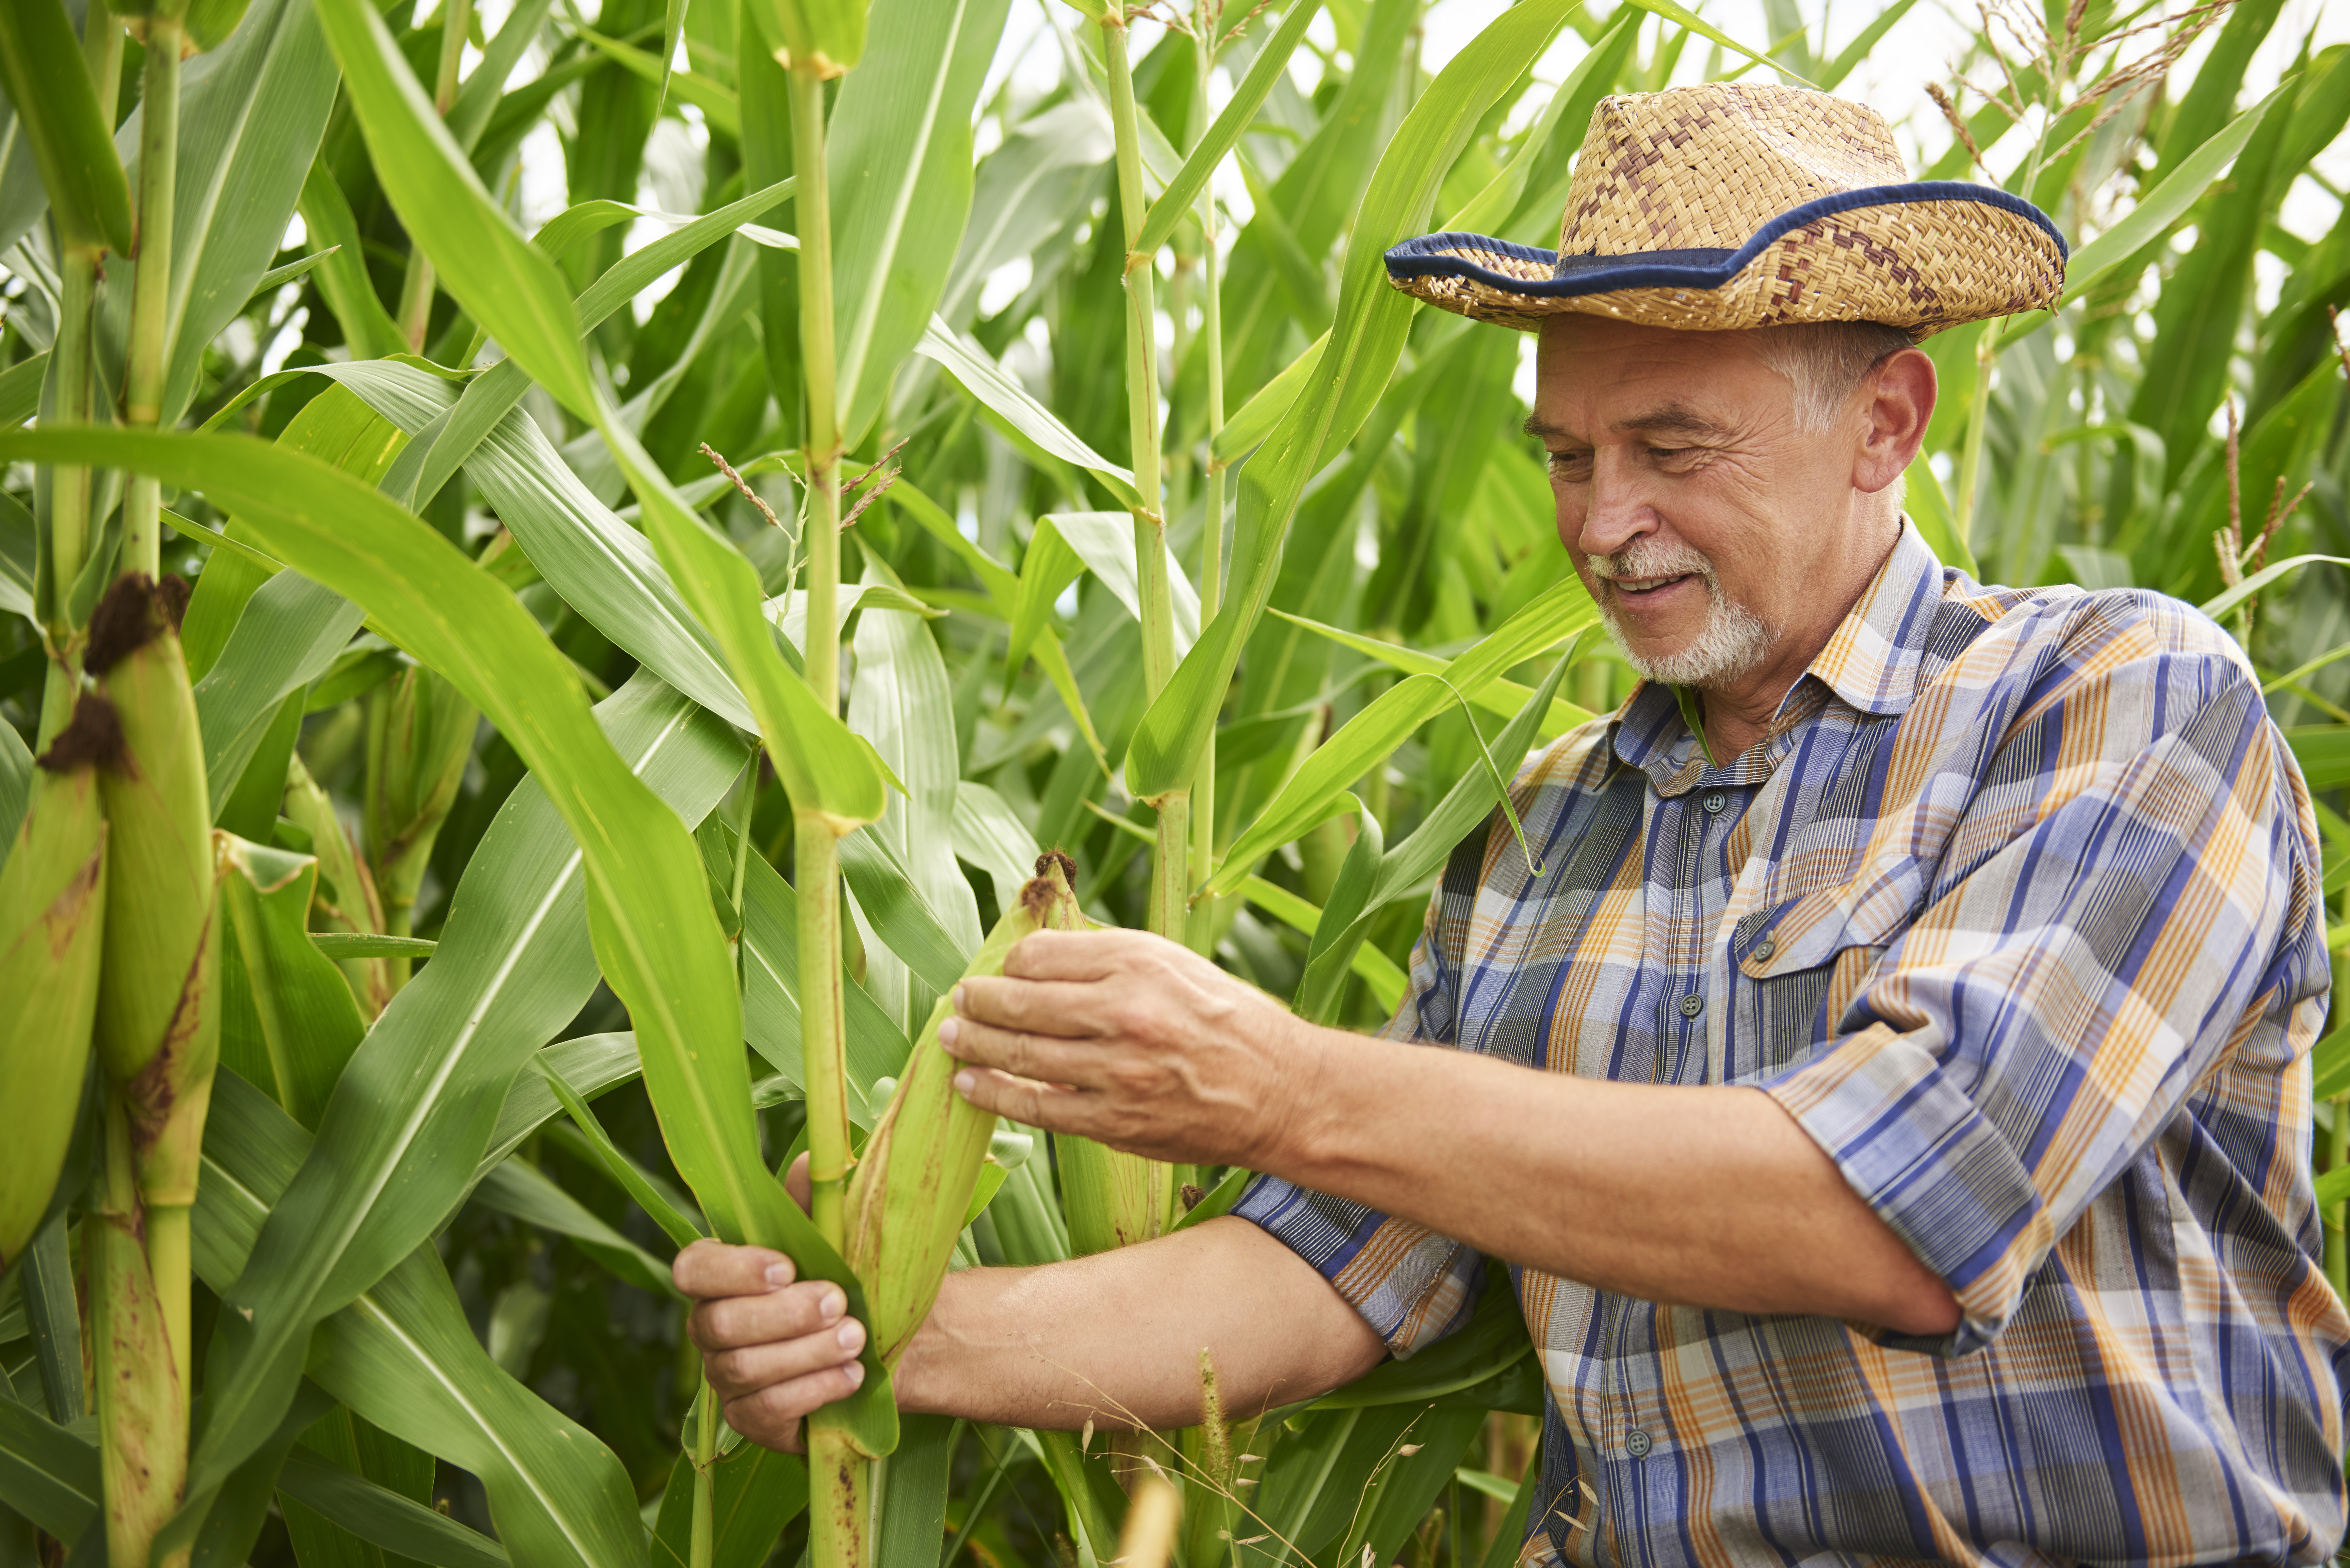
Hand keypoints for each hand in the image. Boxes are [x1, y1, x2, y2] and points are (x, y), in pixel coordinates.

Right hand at [671, 1156, 867, 1452]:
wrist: (890, 1341)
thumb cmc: (852, 1277)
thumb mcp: (841, 1234)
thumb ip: (818, 1199)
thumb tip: (810, 1163)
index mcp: (721, 1276)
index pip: (692, 1269)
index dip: (732, 1270)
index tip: (787, 1266)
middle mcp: (711, 1328)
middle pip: (721, 1324)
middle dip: (784, 1313)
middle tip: (840, 1301)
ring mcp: (727, 1379)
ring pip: (744, 1369)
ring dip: (805, 1352)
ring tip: (857, 1337)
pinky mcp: (751, 1421)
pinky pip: (765, 1411)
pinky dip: (812, 1391)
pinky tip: (851, 1375)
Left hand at [939, 927, 1316, 1167]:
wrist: (1281, 1092)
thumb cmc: (1227, 1020)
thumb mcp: (1175, 963)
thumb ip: (1108, 957)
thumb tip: (1036, 956)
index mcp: (1138, 962)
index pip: (1040, 955)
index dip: (1011, 963)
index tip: (1002, 971)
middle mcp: (1124, 1012)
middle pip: (1020, 1003)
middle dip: (976, 1002)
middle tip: (956, 1001)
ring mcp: (1117, 1071)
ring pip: (1020, 1056)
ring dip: (973, 1047)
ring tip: (949, 1040)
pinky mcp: (1115, 1121)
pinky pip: (1038, 1108)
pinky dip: (996, 1095)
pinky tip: (971, 1085)